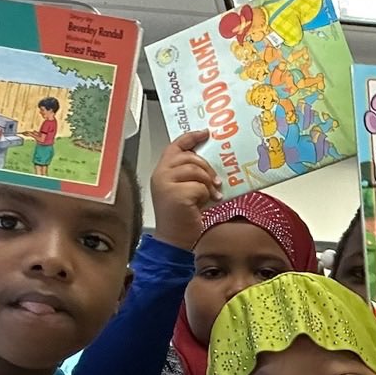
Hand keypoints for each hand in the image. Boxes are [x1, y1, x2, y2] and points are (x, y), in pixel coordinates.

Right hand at [152, 132, 221, 249]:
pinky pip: (199, 186)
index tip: (205, 133)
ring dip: (208, 183)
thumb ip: (192, 175)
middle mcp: (160, 175)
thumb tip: (211, 164)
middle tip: (215, 182)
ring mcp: (165, 184)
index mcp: (162, 172)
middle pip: (190, 157)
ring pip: (195, 170)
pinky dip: (205, 196)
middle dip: (207, 168)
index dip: (191, 137)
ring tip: (211, 195)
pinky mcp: (175, 194)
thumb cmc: (182, 218)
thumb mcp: (186, 190)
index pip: (175, 146)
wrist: (175, 241)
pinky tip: (203, 205)